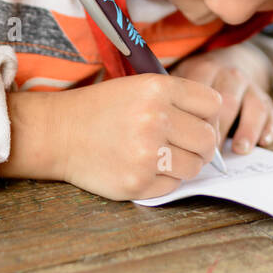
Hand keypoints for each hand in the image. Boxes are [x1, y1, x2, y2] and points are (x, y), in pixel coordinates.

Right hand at [0, 72, 221, 201]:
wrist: (58, 133)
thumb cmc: (101, 109)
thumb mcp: (138, 87)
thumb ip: (176, 100)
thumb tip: (215, 126)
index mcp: (157, 89)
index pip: (212, 104)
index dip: (208, 115)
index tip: (197, 121)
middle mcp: (155, 119)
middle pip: (208, 140)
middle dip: (202, 145)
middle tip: (186, 145)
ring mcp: (147, 154)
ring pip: (194, 166)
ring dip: (184, 164)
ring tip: (163, 156)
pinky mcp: (138, 183)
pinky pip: (173, 186)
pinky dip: (165, 180)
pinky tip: (146, 168)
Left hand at [170, 42, 272, 154]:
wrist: (235, 56)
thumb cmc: (198, 78)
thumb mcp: (182, 77)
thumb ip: (171, 97)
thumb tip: (158, 131)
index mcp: (205, 69)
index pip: (201, 94)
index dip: (195, 120)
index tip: (186, 141)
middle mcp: (230, 75)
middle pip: (227, 102)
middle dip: (219, 130)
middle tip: (208, 155)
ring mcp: (250, 86)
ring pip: (253, 107)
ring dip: (247, 130)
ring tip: (239, 150)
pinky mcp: (266, 98)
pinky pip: (270, 113)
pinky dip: (269, 128)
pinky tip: (263, 142)